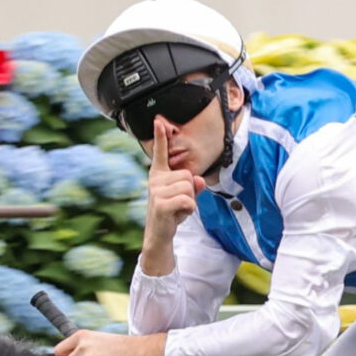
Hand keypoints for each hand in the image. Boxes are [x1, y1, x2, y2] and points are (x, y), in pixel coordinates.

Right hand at [144, 117, 199, 251]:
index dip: (160, 137)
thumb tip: (200, 180)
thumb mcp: (185, 197)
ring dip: (190, 201)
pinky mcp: (160, 204)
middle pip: (188, 176)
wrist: (159, 234)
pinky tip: (178, 214)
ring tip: (178, 209)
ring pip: (189, 188)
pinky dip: (189, 209)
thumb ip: (194, 186)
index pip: (160, 153)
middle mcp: (155, 180)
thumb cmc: (172, 212)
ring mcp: (156, 192)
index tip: (159, 121)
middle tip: (179, 203)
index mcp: (159, 174)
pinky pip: (187, 200)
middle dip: (191, 191)